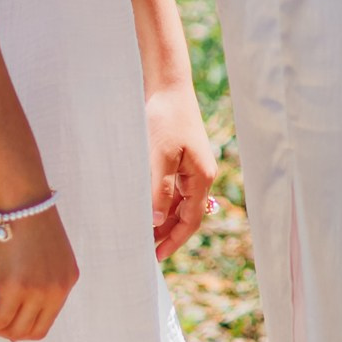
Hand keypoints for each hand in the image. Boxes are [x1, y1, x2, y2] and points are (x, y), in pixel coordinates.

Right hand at [0, 203, 80, 341]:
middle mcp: (57, 289)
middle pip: (33, 331)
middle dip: (9, 332)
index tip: (7, 317)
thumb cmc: (25, 216)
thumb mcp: (44, 251)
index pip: (47, 319)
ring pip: (14, 330)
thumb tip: (18, 295)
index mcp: (68, 279)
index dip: (24, 325)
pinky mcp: (14, 287)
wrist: (19, 195)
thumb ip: (39, 274)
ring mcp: (37, 290)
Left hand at [146, 77, 216, 261]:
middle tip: (144, 250)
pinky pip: (172, 188)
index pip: (191, 221)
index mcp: (201, 177)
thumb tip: (157, 220)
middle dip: (167, 233)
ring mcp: (191, 166)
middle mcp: (200, 175)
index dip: (174, 240)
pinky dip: (160, 201)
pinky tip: (143, 206)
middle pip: (186, 214)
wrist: (167, 86)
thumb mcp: (159, 156)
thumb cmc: (164, 118)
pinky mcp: (180, 158)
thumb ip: (159, 190)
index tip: (156, 256)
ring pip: (178, 202)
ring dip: (162, 218)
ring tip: (141, 233)